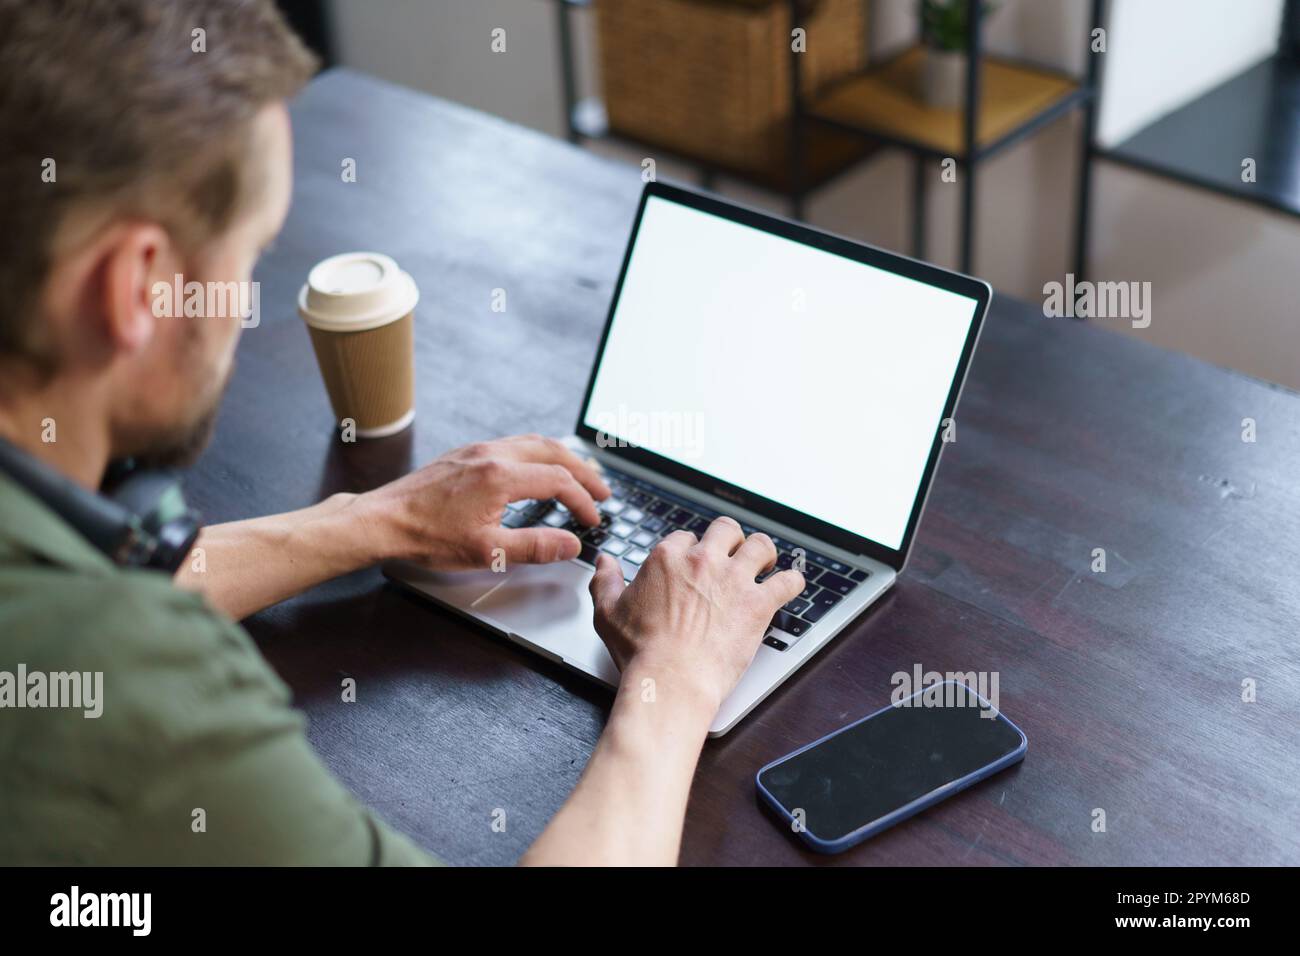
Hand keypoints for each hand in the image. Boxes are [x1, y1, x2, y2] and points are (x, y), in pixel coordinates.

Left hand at [355, 434, 609, 569]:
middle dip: (583, 472)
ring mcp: (478, 450)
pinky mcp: (465, 453)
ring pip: (533, 442)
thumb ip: (535, 546)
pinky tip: (537, 468)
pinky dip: (538, 454)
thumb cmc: (427, 536)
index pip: (559, 481)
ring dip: (562, 458)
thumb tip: (571, 544)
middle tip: (601, 492)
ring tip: (578, 476)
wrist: (382, 520)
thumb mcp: (487, 551)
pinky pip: (513, 443)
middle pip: (553, 452)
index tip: (592, 520)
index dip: (582, 501)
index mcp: (501, 476)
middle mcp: (492, 454)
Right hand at [588, 517, 804, 715]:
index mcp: (667, 558)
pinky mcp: (758, 603)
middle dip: (731, 540)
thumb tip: (605, 562)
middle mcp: (703, 561)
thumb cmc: (640, 651)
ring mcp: (734, 580)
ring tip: (765, 563)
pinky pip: (787, 581)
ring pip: (761, 545)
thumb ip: (605, 581)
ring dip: (764, 553)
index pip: (685, 538)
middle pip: (726, 530)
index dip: (691, 551)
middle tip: (733, 555)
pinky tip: (789, 585)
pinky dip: (792, 582)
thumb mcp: (607, 613)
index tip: (693, 565)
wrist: (670, 679)